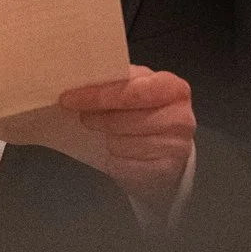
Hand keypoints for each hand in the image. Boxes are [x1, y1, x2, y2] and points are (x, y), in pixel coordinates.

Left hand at [61, 66, 195, 206]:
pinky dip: (114, 161)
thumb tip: (81, 81)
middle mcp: (180, 117)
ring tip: (108, 136)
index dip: (99, 95)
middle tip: (83, 117)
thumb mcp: (138, 90)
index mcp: (172, 88)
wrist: (169, 151)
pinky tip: (117, 154)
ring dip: (108, 140)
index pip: (132, 91)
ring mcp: (175, 146)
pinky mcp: (166, 171)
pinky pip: (125, 166)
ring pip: (122, 144)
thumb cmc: (147, 114)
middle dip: (98, 118)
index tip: (70, 98)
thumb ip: (119, 82)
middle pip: (125, 119)